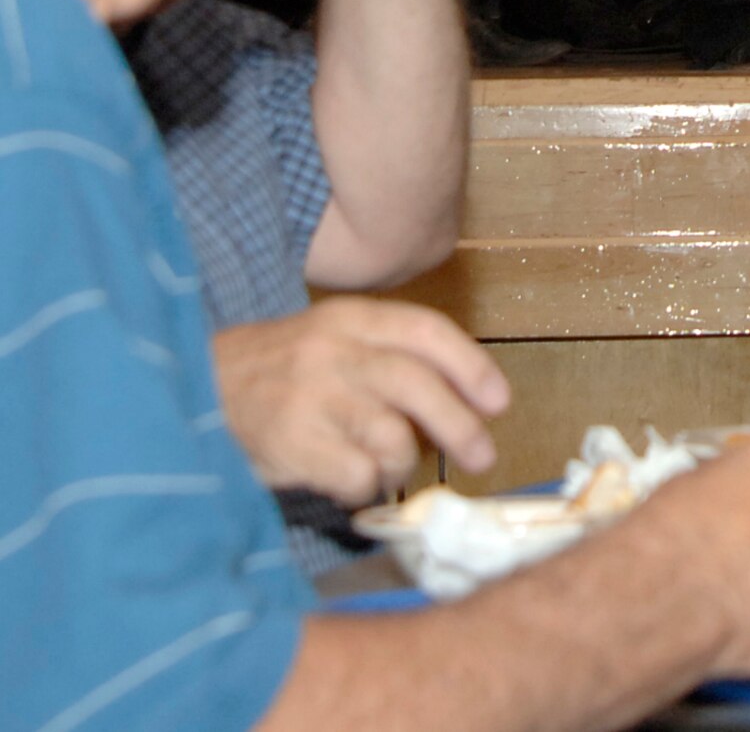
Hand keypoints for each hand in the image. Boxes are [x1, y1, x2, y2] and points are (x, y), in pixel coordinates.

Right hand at [211, 298, 509, 506]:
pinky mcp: (290, 444)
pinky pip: (355, 476)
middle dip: (460, 426)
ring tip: (388, 470)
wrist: (191, 391)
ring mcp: (310, 397)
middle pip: (418, 387)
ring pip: (392, 438)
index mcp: (350, 319)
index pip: (426, 332)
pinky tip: (347, 483)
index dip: (470, 367)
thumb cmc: (279, 371)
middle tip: (484, 457)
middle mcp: (333, 351)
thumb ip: (388, 356)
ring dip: (402, 465)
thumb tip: (462, 400)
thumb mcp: (331, 339)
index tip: (499, 402)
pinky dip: (363, 488)